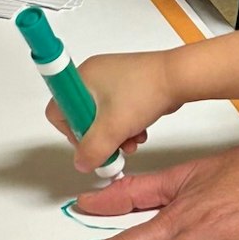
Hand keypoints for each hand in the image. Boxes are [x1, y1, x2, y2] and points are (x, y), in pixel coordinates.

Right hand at [45, 50, 179, 170]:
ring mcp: (112, 79)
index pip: (59, 108)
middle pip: (82, 116)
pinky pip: (118, 111)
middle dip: (98, 137)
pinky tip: (140, 132)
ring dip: (115, 135)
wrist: (179, 78)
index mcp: (82, 77)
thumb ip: (92, 150)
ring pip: (102, 116)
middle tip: (112, 147)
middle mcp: (94, 75)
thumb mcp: (113, 128)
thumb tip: (82, 163)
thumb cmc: (144, 93)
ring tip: (131, 142)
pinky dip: (126, 125)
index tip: (89, 142)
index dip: (70, 131)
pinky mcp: (129, 85)